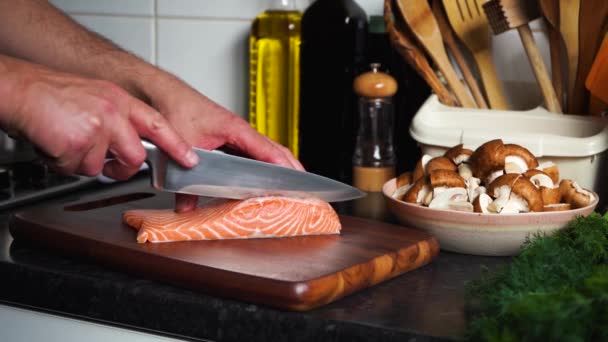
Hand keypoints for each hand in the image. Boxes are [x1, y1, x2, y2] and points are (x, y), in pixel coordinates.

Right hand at [0, 60, 198, 178]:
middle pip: (134, 157)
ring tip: (64, 140)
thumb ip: (115, 120)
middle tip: (101, 160)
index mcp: (119, 101)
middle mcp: (113, 113)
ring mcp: (97, 128)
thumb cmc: (50, 94)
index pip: (157, 124)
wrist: (18, 89)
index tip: (191, 160)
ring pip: (99, 167)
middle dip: (120, 168)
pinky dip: (60, 163)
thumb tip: (125, 147)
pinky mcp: (78, 143)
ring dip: (79, 162)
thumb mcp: (95, 98)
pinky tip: (53, 143)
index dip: (176, 145)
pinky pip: (74, 169)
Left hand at [145, 75, 303, 211]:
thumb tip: (187, 208)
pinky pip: (251, 152)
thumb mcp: (178, 150)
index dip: (283, 166)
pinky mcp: (225, 138)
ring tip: (290, 184)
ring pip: (263, 151)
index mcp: (233, 128)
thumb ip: (182, 184)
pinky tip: (260, 178)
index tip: (297, 179)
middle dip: (290, 167)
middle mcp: (237, 131)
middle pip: (273, 150)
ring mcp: (233, 134)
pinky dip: (261, 163)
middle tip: (305, 187)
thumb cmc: (171, 108)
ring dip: (278, 165)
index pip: (267, 149)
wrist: (157, 92)